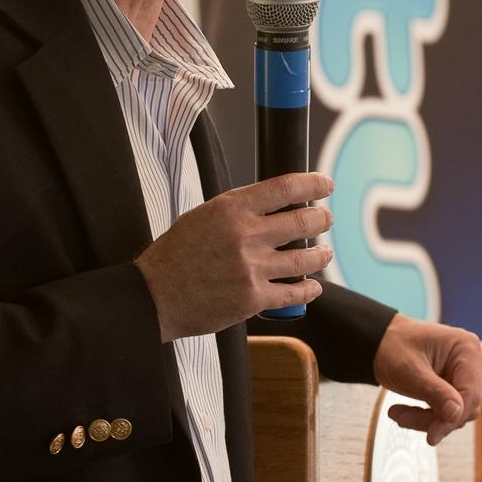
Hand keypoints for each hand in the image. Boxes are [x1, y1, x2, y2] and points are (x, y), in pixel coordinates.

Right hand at [134, 173, 333, 340]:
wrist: (156, 296)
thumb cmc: (175, 255)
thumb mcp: (202, 216)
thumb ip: (236, 210)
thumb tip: (270, 204)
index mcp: (231, 208)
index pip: (285, 187)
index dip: (313, 183)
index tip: (325, 185)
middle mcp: (245, 235)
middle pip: (303, 221)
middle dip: (322, 219)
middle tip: (326, 220)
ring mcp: (251, 268)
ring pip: (305, 259)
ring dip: (321, 255)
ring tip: (324, 253)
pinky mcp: (253, 298)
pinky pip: (294, 292)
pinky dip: (309, 290)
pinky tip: (313, 287)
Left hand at [372, 314, 481, 445]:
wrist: (377, 342)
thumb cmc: (391, 347)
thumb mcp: (408, 370)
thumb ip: (434, 392)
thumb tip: (456, 414)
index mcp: (465, 348)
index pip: (470, 394)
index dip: (452, 418)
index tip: (431, 436)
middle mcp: (469, 361)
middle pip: (464, 405)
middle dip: (434, 418)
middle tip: (402, 419)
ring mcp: (462, 374)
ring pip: (455, 412)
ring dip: (426, 419)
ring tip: (397, 414)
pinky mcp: (452, 386)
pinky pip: (445, 411)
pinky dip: (424, 416)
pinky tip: (402, 413)